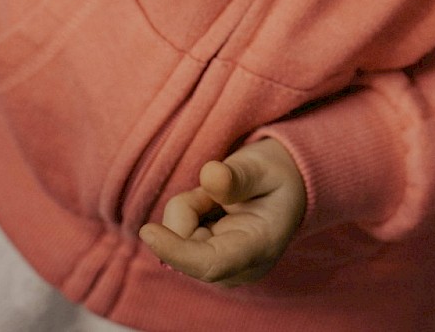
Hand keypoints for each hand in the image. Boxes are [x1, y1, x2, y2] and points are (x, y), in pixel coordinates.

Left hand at [139, 138, 306, 287]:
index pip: (211, 263)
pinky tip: (213, 207)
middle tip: (221, 183)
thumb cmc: (276, 176)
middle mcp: (236, 268)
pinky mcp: (204, 262)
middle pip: (186, 246)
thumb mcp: (263, 166)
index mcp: (259, 248)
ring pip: (177, 238)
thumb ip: (238, 175)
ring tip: (221, 195)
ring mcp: (218, 269)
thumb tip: (209, 175)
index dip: (176, 251)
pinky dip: (189, 213)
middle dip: (191, 207)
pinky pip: (177, 236)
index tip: (147, 231)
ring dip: (190, 208)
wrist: (286, 187)